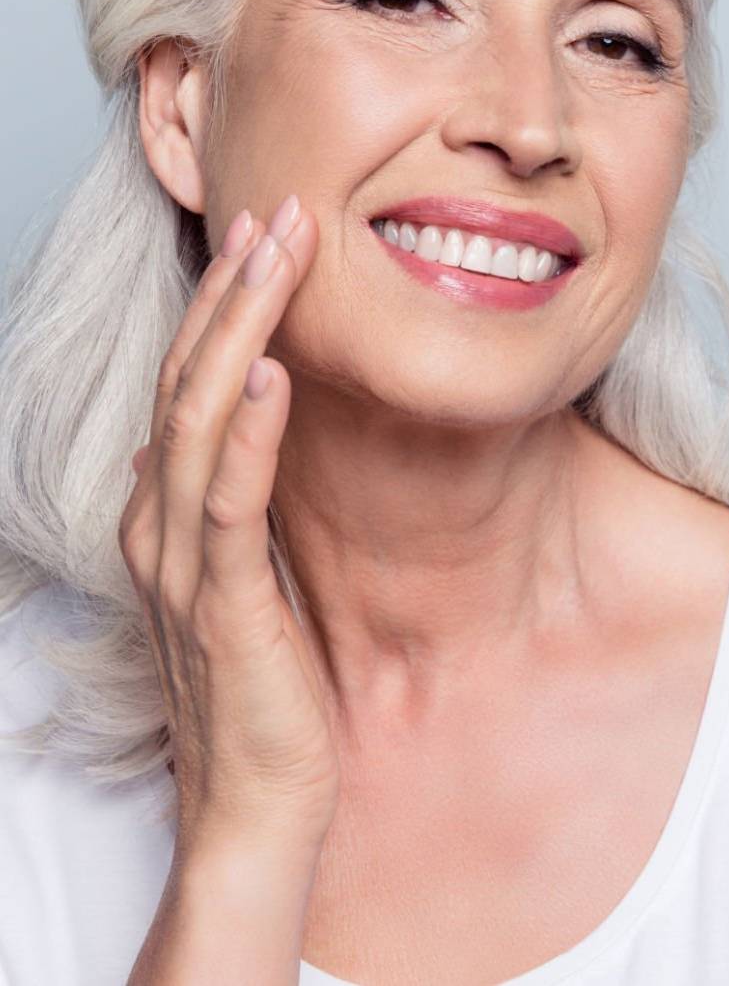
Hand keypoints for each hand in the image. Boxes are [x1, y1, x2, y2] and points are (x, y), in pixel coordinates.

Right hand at [119, 200, 339, 857]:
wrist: (253, 807)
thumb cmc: (258, 689)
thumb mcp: (237, 579)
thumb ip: (219, 510)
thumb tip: (202, 447)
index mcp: (166, 516)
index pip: (185, 385)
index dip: (221, 306)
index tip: (265, 238)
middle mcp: (160, 527)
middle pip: (186, 380)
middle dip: (233, 290)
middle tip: (277, 211)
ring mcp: (184, 563)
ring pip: (198, 419)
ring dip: (238, 329)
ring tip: (275, 253)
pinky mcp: (223, 604)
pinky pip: (229, 502)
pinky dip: (247, 430)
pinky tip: (271, 372)